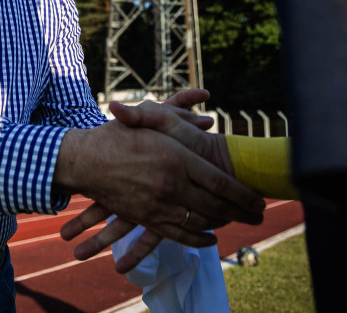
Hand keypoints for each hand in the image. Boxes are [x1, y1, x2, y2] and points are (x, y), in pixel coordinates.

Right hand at [61, 98, 256, 271]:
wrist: (86, 160)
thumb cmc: (120, 135)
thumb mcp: (152, 119)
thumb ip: (180, 113)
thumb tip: (206, 106)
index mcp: (177, 157)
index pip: (220, 182)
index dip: (244, 194)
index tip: (260, 199)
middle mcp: (171, 184)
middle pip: (216, 205)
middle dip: (242, 212)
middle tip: (259, 214)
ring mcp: (159, 204)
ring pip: (200, 222)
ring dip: (224, 225)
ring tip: (241, 223)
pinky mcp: (147, 218)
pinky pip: (179, 235)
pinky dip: (198, 239)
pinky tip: (210, 238)